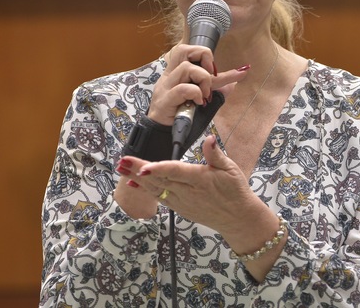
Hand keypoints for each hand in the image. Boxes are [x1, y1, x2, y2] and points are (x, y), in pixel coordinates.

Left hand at [118, 135, 284, 281]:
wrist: (237, 219)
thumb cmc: (235, 191)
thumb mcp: (231, 169)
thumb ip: (215, 154)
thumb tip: (209, 139)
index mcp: (200, 179)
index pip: (175, 172)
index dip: (158, 169)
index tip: (142, 168)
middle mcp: (188, 192)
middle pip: (159, 180)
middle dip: (138, 170)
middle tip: (122, 161)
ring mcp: (182, 201)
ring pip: (155, 189)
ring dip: (137, 179)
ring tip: (122, 168)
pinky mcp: (179, 207)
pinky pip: (159, 197)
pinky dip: (145, 190)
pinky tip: (133, 182)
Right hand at [148, 44, 247, 124]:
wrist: (161, 135)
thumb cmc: (179, 116)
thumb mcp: (201, 101)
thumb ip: (215, 91)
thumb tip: (232, 83)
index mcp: (176, 73)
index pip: (193, 55)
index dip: (214, 58)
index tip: (241, 70)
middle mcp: (170, 76)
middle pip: (184, 50)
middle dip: (204, 57)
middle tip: (212, 74)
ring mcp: (166, 87)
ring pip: (186, 67)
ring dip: (203, 80)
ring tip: (205, 95)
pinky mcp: (166, 100)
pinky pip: (183, 88)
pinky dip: (196, 93)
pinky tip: (199, 102)